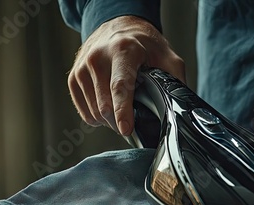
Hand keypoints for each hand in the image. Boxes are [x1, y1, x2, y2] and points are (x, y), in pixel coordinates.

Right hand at [67, 16, 185, 134]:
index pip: (120, 86)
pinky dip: (98, 118)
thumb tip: (180, 108)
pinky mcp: (74, 77)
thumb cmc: (144, 45)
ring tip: (124, 110)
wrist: (118, 26)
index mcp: (123, 51)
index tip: (126, 129)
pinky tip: (111, 108)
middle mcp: (98, 57)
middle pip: (105, 106)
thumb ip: (175, 81)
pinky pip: (85, 112)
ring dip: (110, 121)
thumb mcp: (167, 57)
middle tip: (135, 121)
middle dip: (120, 122)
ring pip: (94, 113)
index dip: (123, 111)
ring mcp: (82, 68)